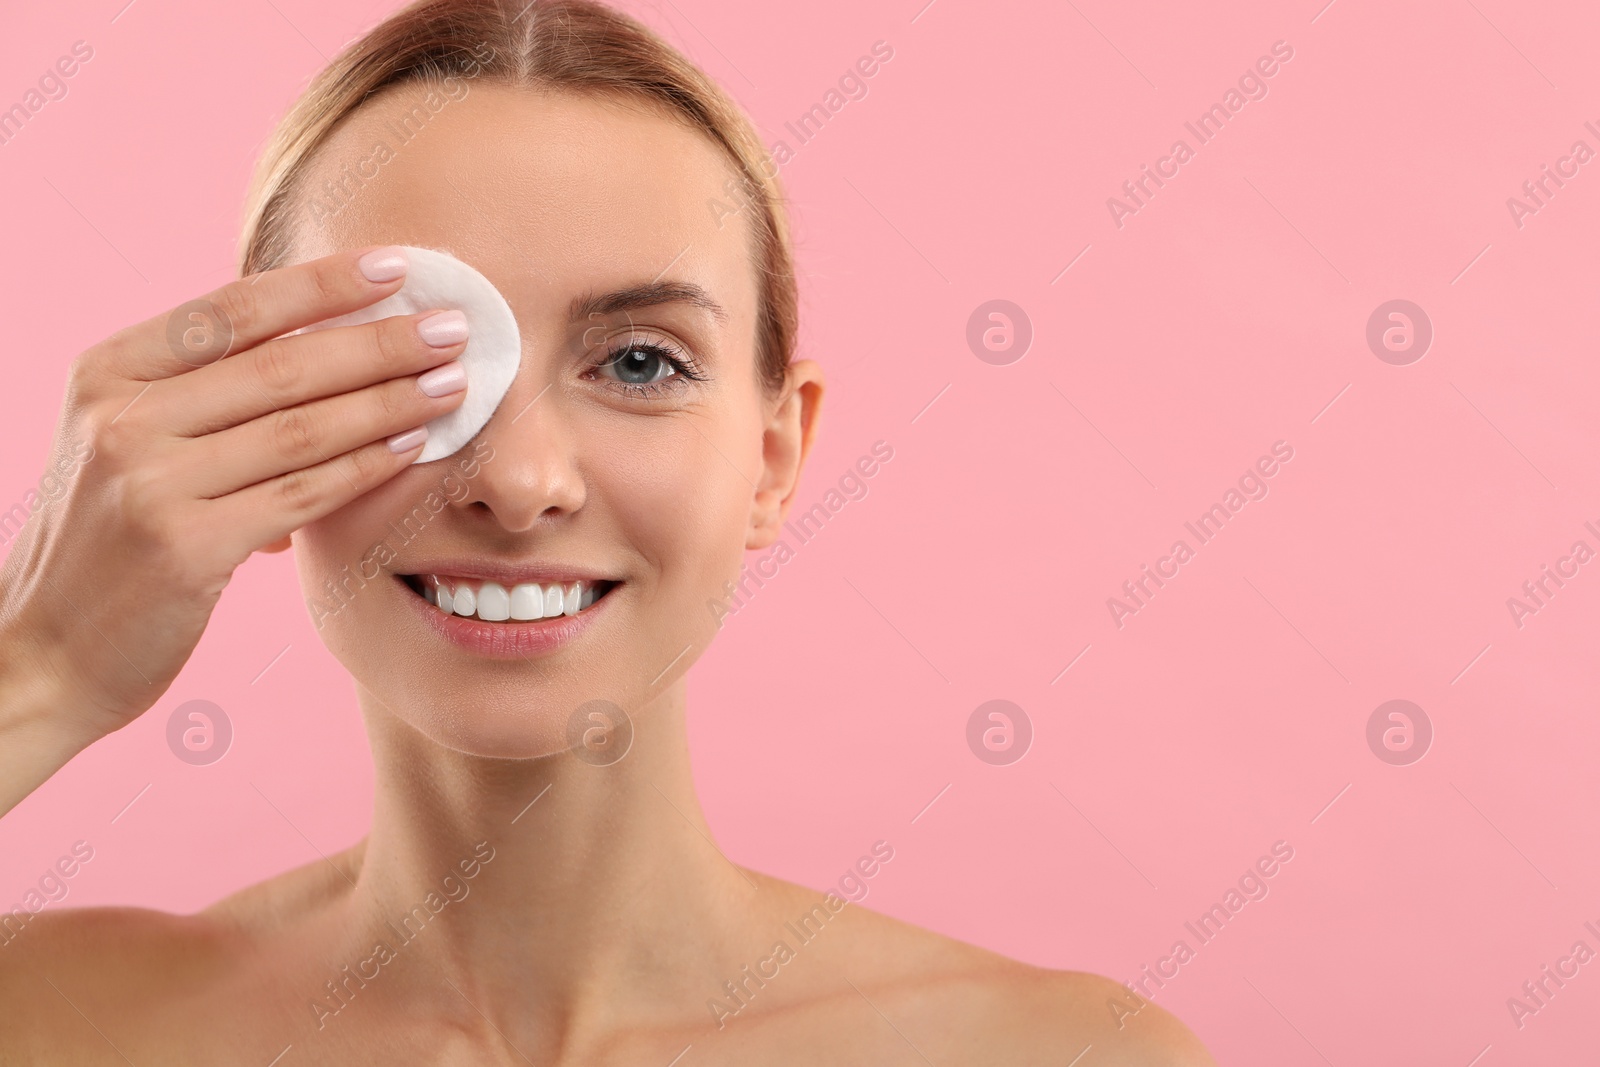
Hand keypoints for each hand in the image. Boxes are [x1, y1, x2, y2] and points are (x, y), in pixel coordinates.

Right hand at [0, 245, 470, 747]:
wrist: (46, 650)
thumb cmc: (109, 542)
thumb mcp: (127, 444)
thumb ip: (202, 396)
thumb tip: (324, 348)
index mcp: (107, 373)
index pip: (233, 309)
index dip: (321, 283)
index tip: (397, 266)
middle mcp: (121, 418)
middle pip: (281, 365)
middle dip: (379, 342)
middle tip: (454, 327)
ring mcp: (149, 483)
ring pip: (301, 428)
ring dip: (389, 401)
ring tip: (453, 383)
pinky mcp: (186, 547)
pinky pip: (301, 495)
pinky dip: (365, 468)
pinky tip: (412, 446)